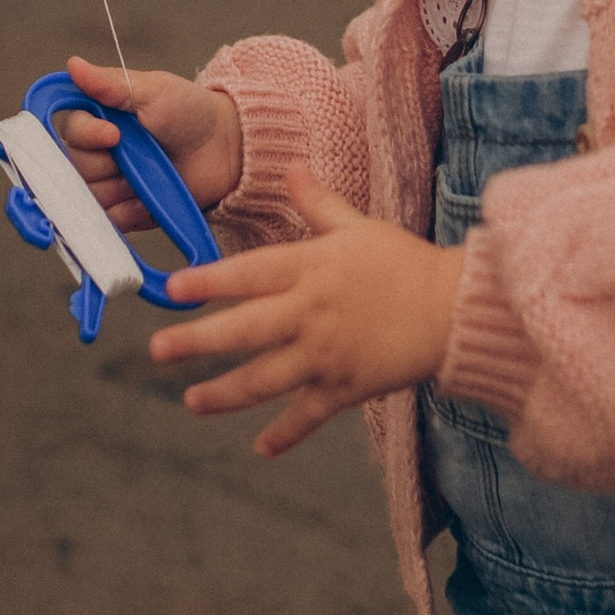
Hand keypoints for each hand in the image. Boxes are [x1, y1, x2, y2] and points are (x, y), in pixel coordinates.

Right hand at [51, 56, 243, 218]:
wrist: (227, 148)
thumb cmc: (191, 112)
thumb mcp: (152, 90)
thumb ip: (109, 83)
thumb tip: (73, 65)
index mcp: (102, 119)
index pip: (71, 130)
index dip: (86, 135)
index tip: (114, 134)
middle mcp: (101, 152)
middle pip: (76, 166)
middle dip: (105, 163)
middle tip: (138, 153)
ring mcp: (114, 184)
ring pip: (90, 195)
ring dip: (117, 186)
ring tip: (148, 174)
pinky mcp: (129, 211)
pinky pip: (111, 220)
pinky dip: (127, 212)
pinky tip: (147, 198)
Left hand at [149, 167, 465, 456]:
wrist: (456, 310)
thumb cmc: (406, 264)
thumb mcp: (360, 227)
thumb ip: (318, 203)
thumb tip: (292, 166)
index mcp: (312, 269)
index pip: (250, 273)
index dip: (209, 280)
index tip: (173, 288)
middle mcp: (312, 314)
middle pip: (246, 330)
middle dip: (198, 341)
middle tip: (158, 349)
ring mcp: (327, 356)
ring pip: (266, 380)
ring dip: (225, 394)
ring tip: (191, 401)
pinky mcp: (347, 388)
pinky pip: (309, 416)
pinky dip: (286, 434)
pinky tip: (261, 447)